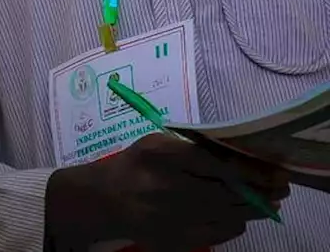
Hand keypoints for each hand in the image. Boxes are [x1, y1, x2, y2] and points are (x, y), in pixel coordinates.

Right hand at [45, 133, 288, 251]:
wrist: (104, 200)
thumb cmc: (135, 165)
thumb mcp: (158, 144)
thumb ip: (193, 146)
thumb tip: (238, 154)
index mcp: (163, 156)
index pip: (219, 164)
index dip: (252, 170)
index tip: (275, 171)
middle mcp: (169, 187)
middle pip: (230, 193)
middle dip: (261, 191)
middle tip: (280, 189)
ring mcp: (173, 217)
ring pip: (229, 215)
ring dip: (252, 209)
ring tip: (265, 202)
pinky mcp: (177, 240)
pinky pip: (220, 234)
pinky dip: (234, 224)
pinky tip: (236, 216)